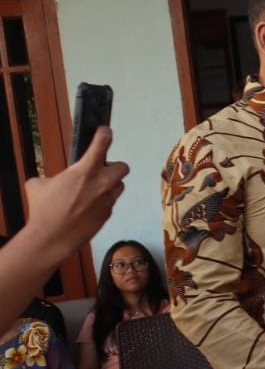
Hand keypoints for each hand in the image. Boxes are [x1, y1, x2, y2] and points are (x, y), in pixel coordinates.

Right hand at [24, 127, 127, 258]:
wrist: (52, 237)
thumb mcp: (38, 185)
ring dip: (110, 184)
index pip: (102, 144)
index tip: (104, 131)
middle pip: (123, 166)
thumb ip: (52, 177)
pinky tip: (88, 206)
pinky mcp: (109, 213)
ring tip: (92, 190)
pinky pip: (111, 201)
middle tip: (99, 170)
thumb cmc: (43, 209)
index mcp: (84, 171)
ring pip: (118, 185)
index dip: (104, 134)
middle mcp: (102, 183)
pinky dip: (103, 201)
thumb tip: (54, 181)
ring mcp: (108, 199)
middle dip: (113, 166)